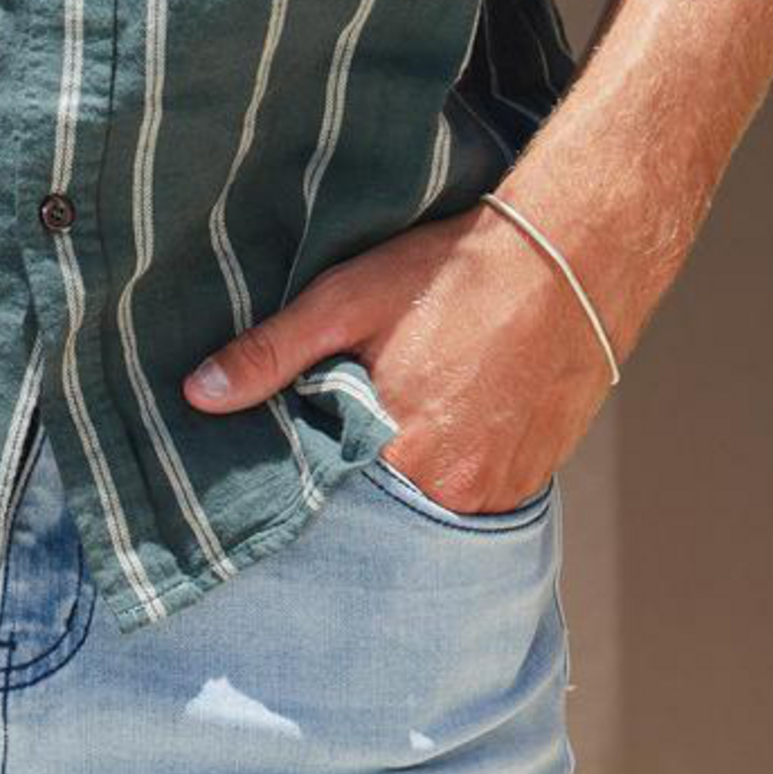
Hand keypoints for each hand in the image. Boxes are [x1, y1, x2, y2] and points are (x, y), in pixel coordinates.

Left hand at [180, 199, 621, 514]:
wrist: (575, 257)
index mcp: (394, 451)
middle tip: (351, 443)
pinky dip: (450, 484)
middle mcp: (448, 487)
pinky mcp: (528, 485)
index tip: (290, 468)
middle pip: (375, 516)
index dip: (305, 484)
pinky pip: (470, 507)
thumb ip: (270, 353)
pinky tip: (447, 438)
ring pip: (423, 515)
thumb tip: (196, 394)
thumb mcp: (346, 301)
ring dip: (404, 490)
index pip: (323, 502)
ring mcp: (494, 492)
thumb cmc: (454, 273)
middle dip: (354, 493)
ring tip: (401, 437)